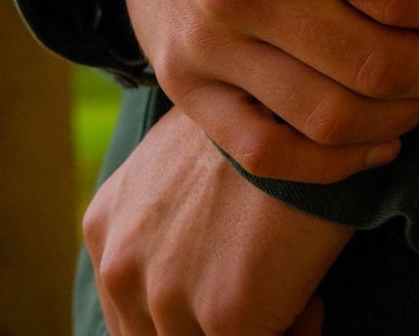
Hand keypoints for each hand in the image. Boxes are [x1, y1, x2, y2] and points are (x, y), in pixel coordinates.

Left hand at [84, 107, 352, 334]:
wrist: (299, 105)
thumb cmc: (255, 120)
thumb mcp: (182, 156)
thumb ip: (164, 212)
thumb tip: (194, 246)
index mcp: (106, 227)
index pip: (132, 309)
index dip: (190, 306)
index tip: (237, 277)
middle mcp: (122, 265)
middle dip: (217, 325)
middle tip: (269, 291)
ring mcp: (168, 292)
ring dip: (256, 329)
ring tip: (294, 291)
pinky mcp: (226, 312)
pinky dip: (292, 332)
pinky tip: (312, 298)